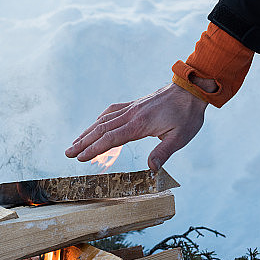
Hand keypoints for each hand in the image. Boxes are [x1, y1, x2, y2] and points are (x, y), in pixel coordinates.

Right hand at [65, 81, 209, 170]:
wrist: (191, 90)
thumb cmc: (187, 115)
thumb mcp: (180, 137)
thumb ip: (163, 152)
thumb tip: (151, 169)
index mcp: (139, 124)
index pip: (111, 138)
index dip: (94, 149)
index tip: (80, 157)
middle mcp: (131, 114)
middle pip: (101, 129)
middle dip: (83, 142)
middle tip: (68, 153)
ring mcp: (131, 108)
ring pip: (103, 120)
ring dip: (87, 131)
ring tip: (75, 142)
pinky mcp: (135, 104)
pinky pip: (112, 111)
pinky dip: (100, 120)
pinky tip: (95, 124)